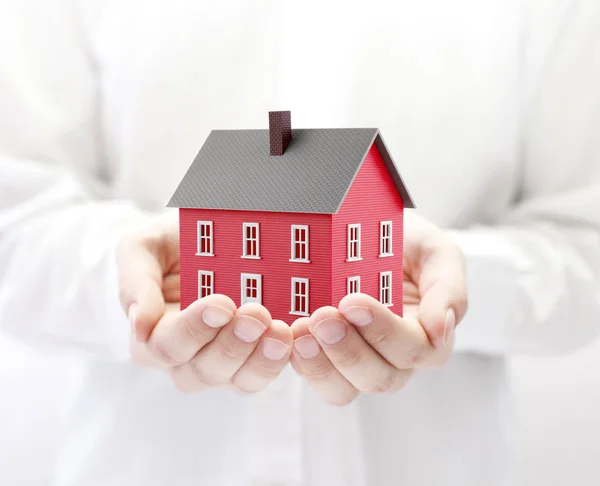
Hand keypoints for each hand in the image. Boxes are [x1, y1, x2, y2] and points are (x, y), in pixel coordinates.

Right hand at [116, 213, 292, 392]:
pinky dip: (278, 360)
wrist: (202, 242)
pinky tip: (292, 339)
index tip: (222, 303)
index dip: (194, 329)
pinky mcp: (250, 360)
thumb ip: (135, 281)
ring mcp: (220, 363)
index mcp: (152, 335)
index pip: (165, 346)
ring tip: (281, 333)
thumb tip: (138, 323)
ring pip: (235, 380)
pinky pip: (261, 374)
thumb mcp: (141, 249)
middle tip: (257, 314)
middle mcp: (184, 359)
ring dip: (260, 360)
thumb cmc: (168, 246)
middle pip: (202, 371)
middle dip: (232, 344)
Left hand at [290, 212, 467, 405]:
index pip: (415, 350)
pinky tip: (291, 337)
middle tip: (322, 316)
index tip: (353, 301)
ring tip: (301, 332)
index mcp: (428, 336)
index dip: (384, 332)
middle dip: (348, 350)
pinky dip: (302, 362)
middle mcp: (395, 358)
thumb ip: (448, 288)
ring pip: (345, 390)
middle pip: (379, 378)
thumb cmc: (407, 243)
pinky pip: (316, 377)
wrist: (368, 231)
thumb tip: (442, 330)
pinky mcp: (327, 357)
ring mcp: (358, 360)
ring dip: (321, 364)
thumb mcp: (436, 251)